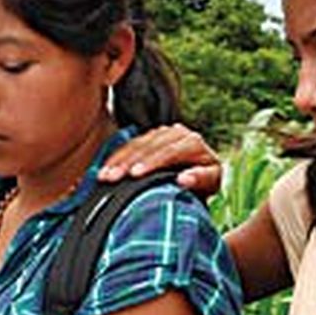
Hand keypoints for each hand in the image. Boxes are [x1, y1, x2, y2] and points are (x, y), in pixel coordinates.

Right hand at [97, 123, 221, 197]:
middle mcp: (177, 132)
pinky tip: (105, 168)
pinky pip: (129, 144)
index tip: (135, 175)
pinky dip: (116, 157)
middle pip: (148, 146)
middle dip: (127, 162)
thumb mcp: (211, 182)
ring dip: (117, 160)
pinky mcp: (149, 136)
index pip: (169, 151)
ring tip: (104, 176)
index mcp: (193, 142)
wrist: (201, 172)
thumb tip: (183, 179)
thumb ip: (201, 179)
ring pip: (135, 144)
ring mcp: (161, 132)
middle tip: (112, 177)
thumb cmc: (206, 181)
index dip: (151, 163)